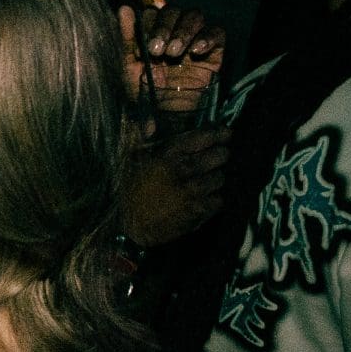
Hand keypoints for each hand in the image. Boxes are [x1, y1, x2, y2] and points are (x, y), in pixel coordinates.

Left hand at [121, 5, 224, 120]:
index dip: (148, 25)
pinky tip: (197, 51)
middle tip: (158, 51)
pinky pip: (217, 32)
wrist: (165, 114)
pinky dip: (207, 37)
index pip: (153, 12)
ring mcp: (195, 38)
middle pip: (174, 11)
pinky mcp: (215, 50)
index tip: (144, 50)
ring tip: (174, 54)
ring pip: (195, 16)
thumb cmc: (145, 90)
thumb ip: (128, 37)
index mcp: (154, 32)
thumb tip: (123, 8)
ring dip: (183, 32)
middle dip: (165, 28)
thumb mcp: (130, 66)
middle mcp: (174, 30)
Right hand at [122, 128, 228, 247]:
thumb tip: (150, 124)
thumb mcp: (130, 161)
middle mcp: (181, 171)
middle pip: (218, 156)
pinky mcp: (196, 212)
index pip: (201, 138)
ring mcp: (191, 192)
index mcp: (165, 156)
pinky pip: (218, 201)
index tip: (225, 133)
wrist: (124, 227)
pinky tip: (203, 199)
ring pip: (219, 178)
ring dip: (216, 178)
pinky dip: (214, 200)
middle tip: (220, 156)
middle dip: (221, 155)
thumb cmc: (127, 192)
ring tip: (209, 180)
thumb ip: (141, 139)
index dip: (217, 134)